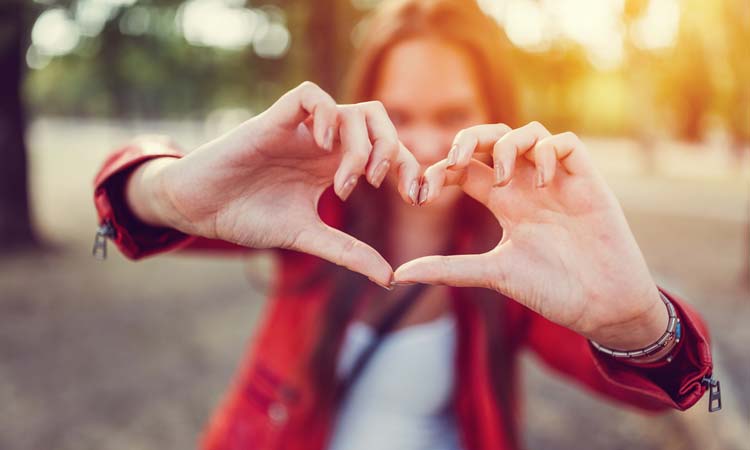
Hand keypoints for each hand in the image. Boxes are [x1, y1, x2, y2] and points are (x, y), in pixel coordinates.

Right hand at [128, 81, 419, 286]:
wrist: (199, 209)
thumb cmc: (248, 217)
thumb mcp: (306, 236)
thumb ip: (348, 252)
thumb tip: (390, 277)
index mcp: (334, 164)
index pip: (386, 150)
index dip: (409, 166)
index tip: (416, 198)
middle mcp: (323, 143)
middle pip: (378, 121)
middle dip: (393, 150)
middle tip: (380, 185)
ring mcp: (300, 130)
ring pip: (352, 111)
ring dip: (361, 146)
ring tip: (346, 183)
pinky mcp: (273, 121)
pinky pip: (310, 95)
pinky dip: (325, 115)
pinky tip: (321, 148)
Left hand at [394, 122, 667, 349]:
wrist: (603, 306)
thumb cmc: (552, 290)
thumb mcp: (493, 274)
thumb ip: (449, 268)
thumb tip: (399, 274)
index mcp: (504, 203)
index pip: (465, 169)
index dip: (440, 169)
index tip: (422, 191)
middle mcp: (527, 185)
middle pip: (492, 139)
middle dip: (467, 139)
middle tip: (452, 160)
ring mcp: (557, 180)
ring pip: (528, 133)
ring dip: (506, 145)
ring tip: (500, 175)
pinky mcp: (587, 181)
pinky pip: (566, 143)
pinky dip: (547, 151)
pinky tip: (539, 182)